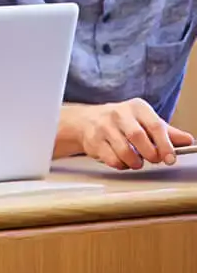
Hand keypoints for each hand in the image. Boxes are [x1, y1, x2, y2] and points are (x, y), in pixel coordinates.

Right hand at [70, 98, 193, 168]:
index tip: (170, 159)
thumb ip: (167, 132)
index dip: (165, 144)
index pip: (155, 125)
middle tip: (152, 159)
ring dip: (135, 162)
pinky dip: (121, 164)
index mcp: (137, 107)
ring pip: (124, 151)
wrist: (86, 120)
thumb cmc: (122, 122)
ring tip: (135, 160)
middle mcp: (118, 113)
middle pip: (138, 137)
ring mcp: (103, 126)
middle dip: (149, 154)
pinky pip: (112, 159)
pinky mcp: (93, 139)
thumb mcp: (145, 121)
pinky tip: (121, 159)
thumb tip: (188, 140)